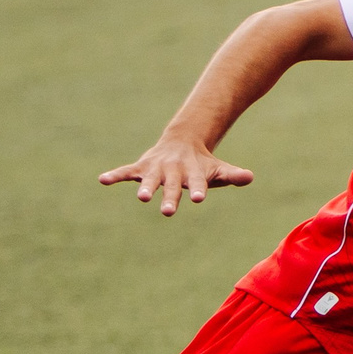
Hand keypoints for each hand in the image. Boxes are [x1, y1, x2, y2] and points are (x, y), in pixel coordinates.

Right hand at [98, 133, 253, 215]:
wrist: (183, 141)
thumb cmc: (203, 164)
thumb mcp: (218, 170)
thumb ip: (232, 175)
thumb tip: (250, 177)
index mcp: (193, 172)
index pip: (197, 183)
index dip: (197, 189)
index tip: (198, 198)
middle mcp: (174, 170)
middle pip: (172, 185)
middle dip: (170, 197)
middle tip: (169, 212)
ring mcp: (157, 168)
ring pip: (150, 179)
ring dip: (145, 187)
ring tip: (142, 198)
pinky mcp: (142, 167)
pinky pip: (126, 171)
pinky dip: (115, 175)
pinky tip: (102, 180)